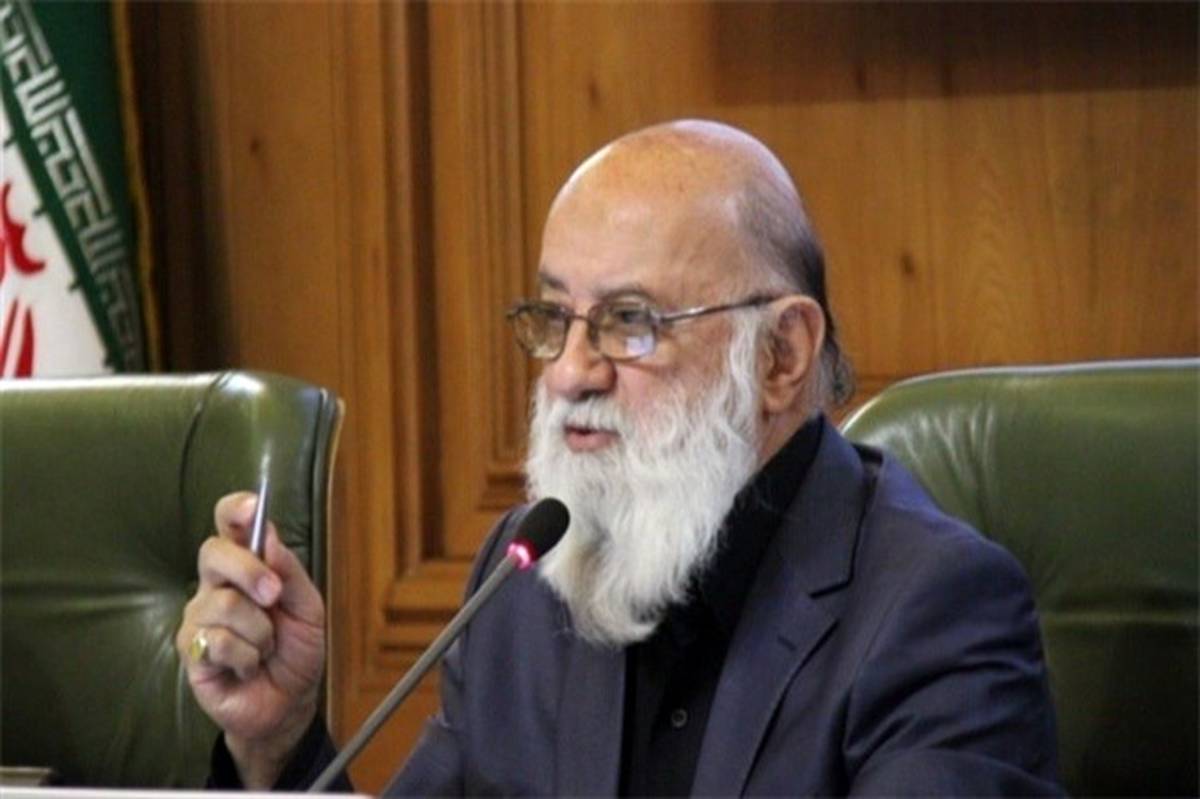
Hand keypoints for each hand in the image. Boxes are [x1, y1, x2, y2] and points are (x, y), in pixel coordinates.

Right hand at [176, 492, 325, 787]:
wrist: (288, 702)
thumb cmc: (296, 650)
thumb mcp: (308, 609)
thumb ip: (290, 573)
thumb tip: (269, 537)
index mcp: (247, 565)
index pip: (229, 525)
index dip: (236, 510)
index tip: (253, 508)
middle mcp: (216, 584)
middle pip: (213, 552)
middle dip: (249, 570)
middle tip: (274, 595)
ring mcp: (199, 616)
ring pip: (223, 603)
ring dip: (259, 631)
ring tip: (266, 648)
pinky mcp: (191, 649)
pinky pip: (217, 641)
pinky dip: (246, 657)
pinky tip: (249, 665)